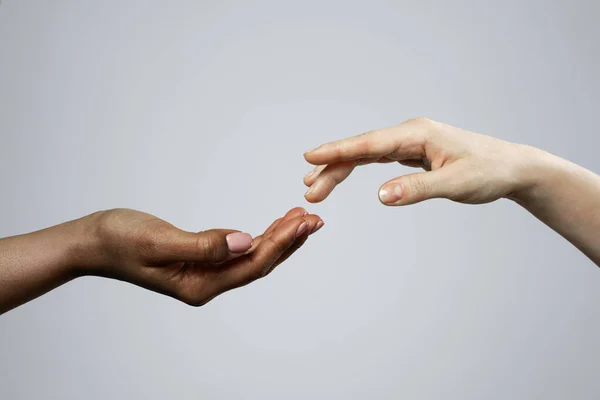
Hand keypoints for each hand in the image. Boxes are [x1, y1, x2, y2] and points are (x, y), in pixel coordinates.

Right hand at [74, 207, 323, 305]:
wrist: (94, 242)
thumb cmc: (119, 241)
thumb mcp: (159, 242)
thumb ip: (204, 245)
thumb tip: (246, 240)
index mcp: (200, 285)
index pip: (251, 265)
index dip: (280, 244)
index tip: (303, 223)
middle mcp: (207, 283)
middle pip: (259, 263)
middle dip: (289, 242)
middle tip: (314, 220)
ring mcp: (205, 273)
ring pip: (252, 257)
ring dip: (278, 238)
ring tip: (302, 219)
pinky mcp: (202, 260)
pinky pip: (239, 250)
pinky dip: (259, 236)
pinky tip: (273, 226)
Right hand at [303, 117, 539, 205]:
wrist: (512, 168)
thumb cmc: (489, 171)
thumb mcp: (455, 183)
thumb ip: (417, 189)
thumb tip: (381, 196)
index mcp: (417, 133)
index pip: (369, 143)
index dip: (338, 151)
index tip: (310, 156)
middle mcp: (409, 133)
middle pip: (361, 149)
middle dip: (332, 167)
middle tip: (308, 190)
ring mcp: (410, 142)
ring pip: (365, 154)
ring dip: (340, 168)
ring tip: (315, 184)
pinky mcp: (412, 153)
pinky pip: (377, 158)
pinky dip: (357, 167)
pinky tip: (342, 173)